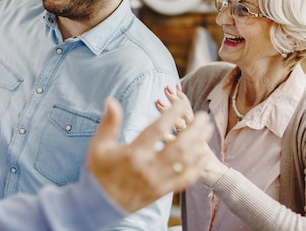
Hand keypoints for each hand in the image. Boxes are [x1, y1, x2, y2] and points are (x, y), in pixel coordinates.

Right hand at [86, 97, 212, 212]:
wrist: (100, 204)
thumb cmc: (99, 172)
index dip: (171, 114)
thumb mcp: (99, 145)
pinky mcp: (162, 192)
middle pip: (178, 145)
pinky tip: (203, 155)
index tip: (181, 103)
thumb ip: (109, 123)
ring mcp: (157, 181)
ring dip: (199, 143)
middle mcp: (148, 167)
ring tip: (206, 130)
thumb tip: (111, 101)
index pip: (157, 129)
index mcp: (133, 153)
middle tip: (203, 116)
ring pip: (185, 161)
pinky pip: (185, 179)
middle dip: (194, 129)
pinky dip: (197, 166)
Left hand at [158, 84, 227, 187]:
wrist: (218, 178)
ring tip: (157, 101)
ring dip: (169, 114)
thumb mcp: (196, 143)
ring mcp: (193, 146)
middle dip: (175, 101)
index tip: (174, 87)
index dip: (181, 99)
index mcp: (197, 131)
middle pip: (186, 115)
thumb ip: (187, 130)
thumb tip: (177, 117)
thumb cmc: (205, 161)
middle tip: (166, 88)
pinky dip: (169, 139)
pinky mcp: (188, 159)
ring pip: (181, 127)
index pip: (189, 111)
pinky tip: (159, 132)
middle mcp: (196, 136)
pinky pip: (178, 149)